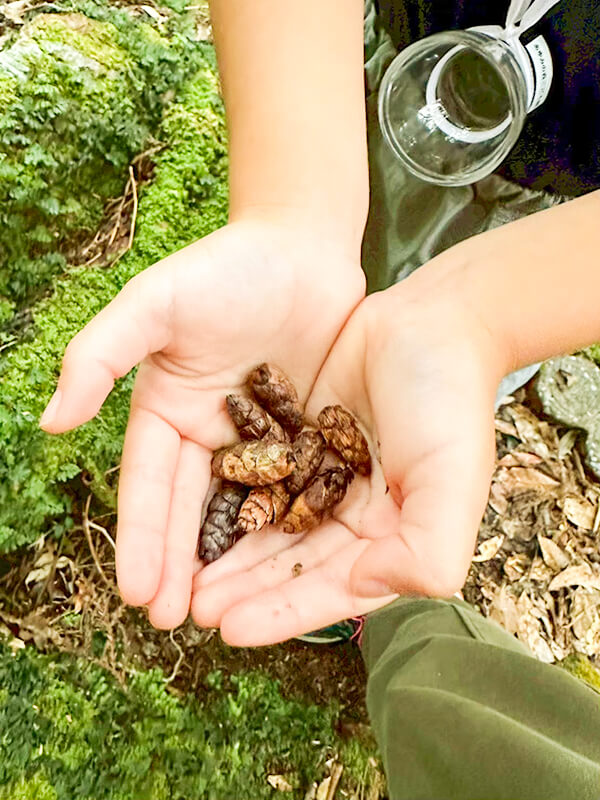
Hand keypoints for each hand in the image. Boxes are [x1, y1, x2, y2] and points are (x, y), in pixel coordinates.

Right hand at [40, 215, 364, 627]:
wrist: (302, 248)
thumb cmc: (227, 268)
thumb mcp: (154, 304)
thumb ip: (101, 356)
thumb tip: (51, 423)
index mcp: (168, 412)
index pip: (150, 486)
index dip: (141, 539)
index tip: (135, 592)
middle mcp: (211, 436)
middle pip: (193, 511)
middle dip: (181, 566)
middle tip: (175, 623)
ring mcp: (261, 440)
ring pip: (244, 512)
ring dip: (232, 564)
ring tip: (226, 616)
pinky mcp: (308, 436)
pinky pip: (297, 490)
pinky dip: (288, 530)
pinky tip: (286, 570)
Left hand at [191, 255, 507, 644]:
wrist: (432, 321)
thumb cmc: (447, 402)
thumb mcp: (451, 479)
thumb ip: (428, 549)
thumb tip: (370, 588)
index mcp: (392, 534)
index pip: (333, 588)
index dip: (283, 612)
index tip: (230, 630)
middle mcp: (356, 513)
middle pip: (293, 563)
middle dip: (244, 588)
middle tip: (192, 608)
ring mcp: (326, 474)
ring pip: (270, 524)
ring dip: (230, 553)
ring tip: (182, 577)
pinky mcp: (301, 438)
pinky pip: (260, 475)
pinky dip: (231, 497)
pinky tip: (196, 513)